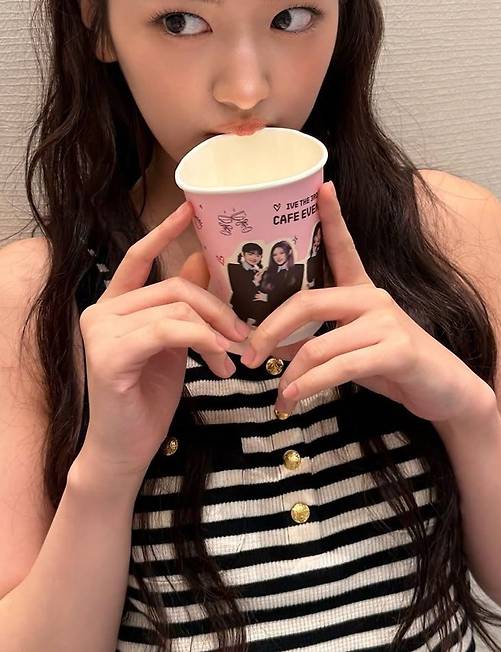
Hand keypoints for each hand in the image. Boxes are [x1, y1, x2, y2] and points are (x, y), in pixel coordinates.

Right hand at [77, 202, 249, 482]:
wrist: (126, 449)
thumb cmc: (149, 395)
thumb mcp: (173, 342)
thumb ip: (182, 303)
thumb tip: (201, 259)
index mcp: (116, 304)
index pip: (140, 257)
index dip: (165, 231)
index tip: (190, 208)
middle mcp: (101, 311)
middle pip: (174, 287)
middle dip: (217, 307)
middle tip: (243, 334)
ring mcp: (101, 332)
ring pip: (176, 308)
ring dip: (215, 332)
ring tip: (233, 357)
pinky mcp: (109, 355)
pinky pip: (170, 331)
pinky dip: (204, 343)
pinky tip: (219, 364)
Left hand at [241, 182, 493, 421]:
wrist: (446, 392)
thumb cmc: (395, 367)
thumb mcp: (351, 351)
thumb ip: (317, 341)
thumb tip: (272, 347)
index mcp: (363, 291)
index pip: (344, 247)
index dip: (333, 215)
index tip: (322, 186)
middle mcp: (374, 298)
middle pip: (307, 302)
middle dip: (269, 331)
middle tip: (248, 356)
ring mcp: (387, 322)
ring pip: (318, 345)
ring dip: (291, 376)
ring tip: (278, 397)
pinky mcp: (396, 351)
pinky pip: (339, 368)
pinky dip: (310, 386)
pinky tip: (295, 398)